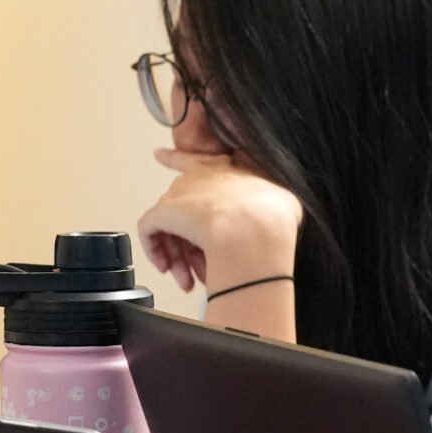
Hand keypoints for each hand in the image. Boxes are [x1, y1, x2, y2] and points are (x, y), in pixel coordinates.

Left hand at [136, 148, 302, 294]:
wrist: (254, 228)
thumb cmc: (272, 215)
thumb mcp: (281, 201)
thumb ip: (272, 205)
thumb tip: (278, 217)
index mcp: (224, 170)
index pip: (195, 161)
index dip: (175, 158)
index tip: (159, 154)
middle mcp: (197, 177)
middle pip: (184, 208)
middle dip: (189, 243)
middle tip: (197, 268)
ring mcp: (179, 194)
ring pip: (169, 226)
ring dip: (179, 256)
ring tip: (188, 278)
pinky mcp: (164, 212)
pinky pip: (150, 232)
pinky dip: (155, 251)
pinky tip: (168, 268)